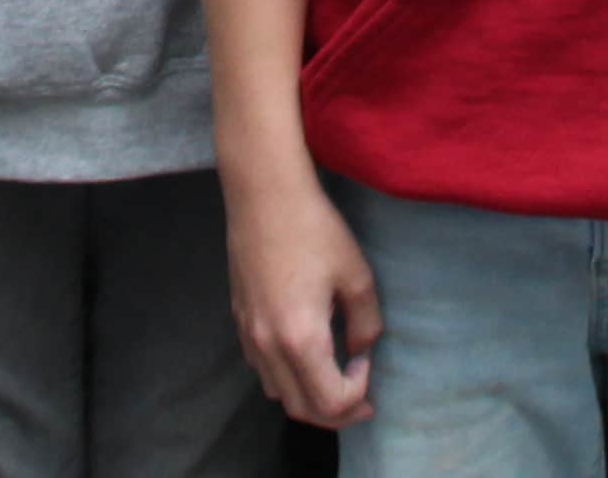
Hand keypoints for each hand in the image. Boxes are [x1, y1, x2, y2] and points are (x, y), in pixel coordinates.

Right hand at [223, 157, 380, 428]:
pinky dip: (287, 378)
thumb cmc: (314, 229)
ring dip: (309, 398)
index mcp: (301, 339)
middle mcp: (269, 346)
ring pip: (278, 394)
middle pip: (302, 410)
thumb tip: (361, 350)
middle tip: (362, 395)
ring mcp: (249, 335)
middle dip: (337, 412)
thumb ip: (365, 323)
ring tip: (333, 378)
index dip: (358, 394)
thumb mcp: (356, 275)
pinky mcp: (239, 321)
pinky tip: (304, 354)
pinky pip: (262, 370)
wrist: (263, 195)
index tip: (368, 362)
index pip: (331, 401)